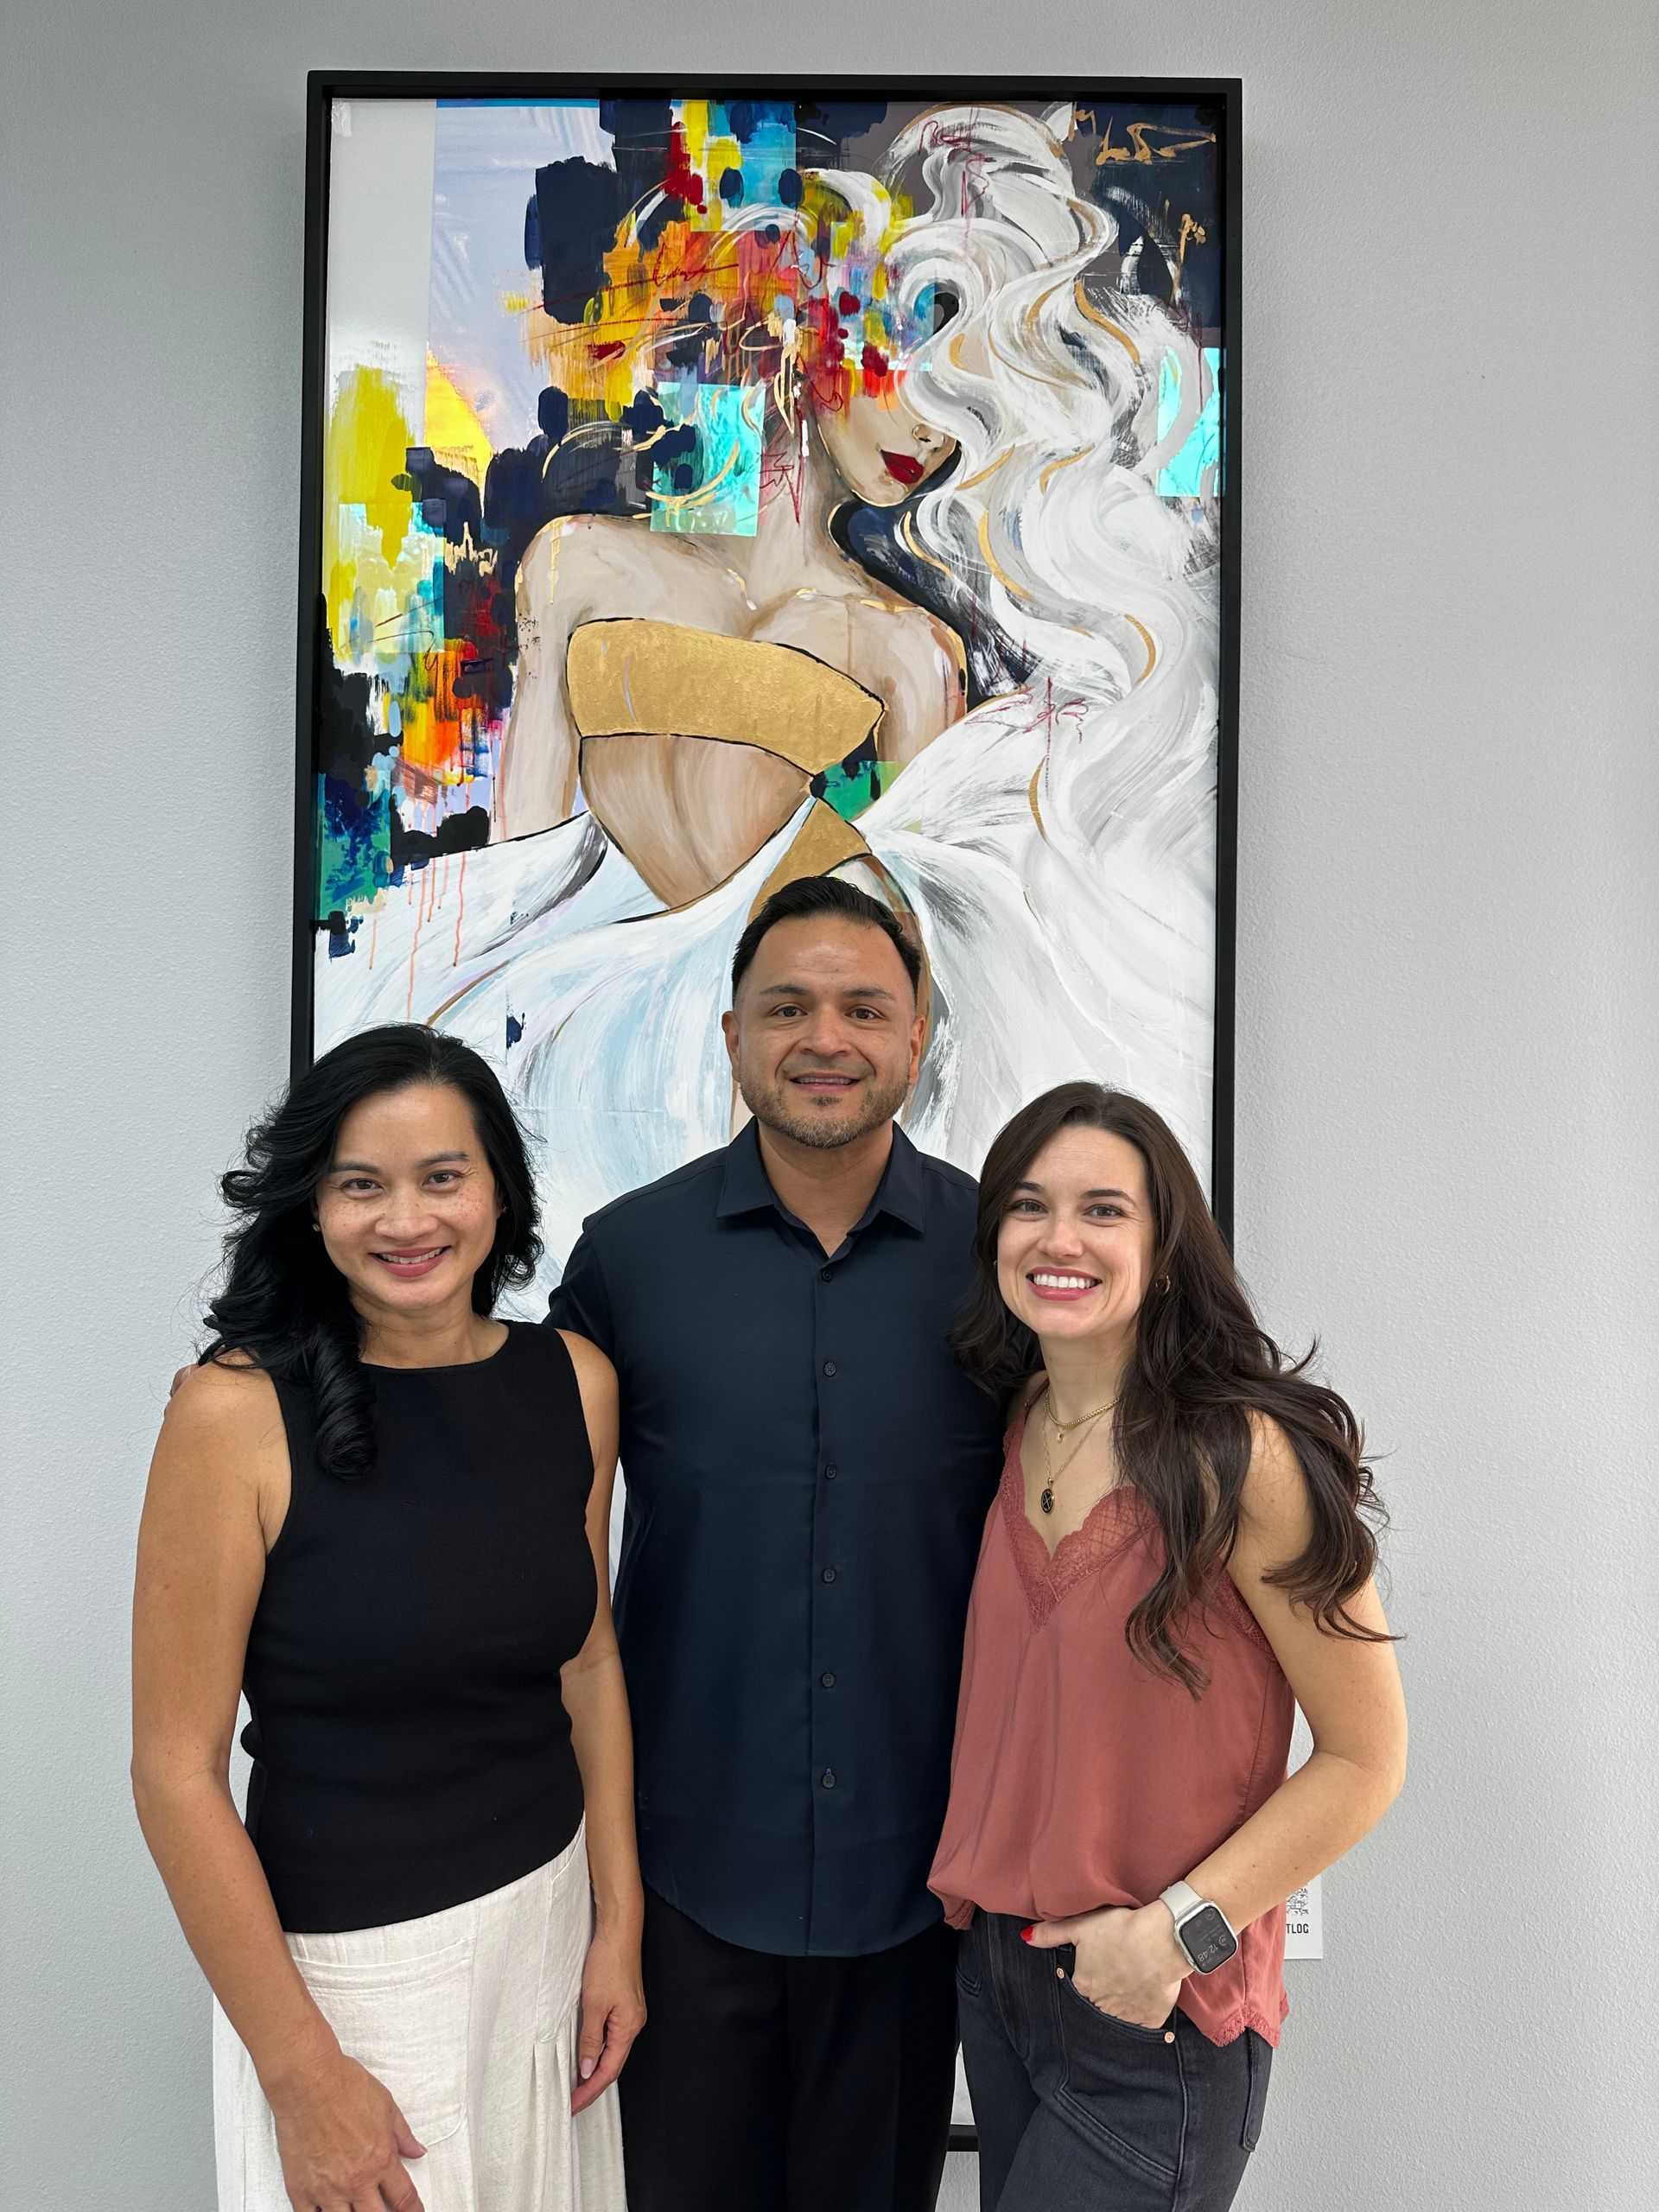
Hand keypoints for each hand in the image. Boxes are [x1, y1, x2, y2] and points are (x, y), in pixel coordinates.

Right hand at [267, 2047, 425, 2211]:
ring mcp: (327, 2189)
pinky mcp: (300, 2189)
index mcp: (381, 2160)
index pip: (404, 2198)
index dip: (414, 2211)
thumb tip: (417, 2151)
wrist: (308, 2081)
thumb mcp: (386, 2105)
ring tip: (356, 2208)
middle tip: (387, 2210)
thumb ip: (403, 2135)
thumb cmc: (344, 2086)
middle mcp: (356, 2180)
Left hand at [571, 1926, 645, 2114]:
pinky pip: (612, 2037)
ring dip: (595, 2069)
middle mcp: (633, 2023)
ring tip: (576, 2084)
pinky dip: (599, 2051)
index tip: (573, 2105)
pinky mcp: (624, 2005)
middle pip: (613, 2065)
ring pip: (613, 2051)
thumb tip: (588, 2068)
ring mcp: (630, 2014)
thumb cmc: (609, 1962)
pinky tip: (587, 2054)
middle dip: (593, 2086)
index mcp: (629, 2027)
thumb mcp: (593, 2003)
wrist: (619, 1932)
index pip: (609, 2071)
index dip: (590, 2091)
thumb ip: (591, 2038)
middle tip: (572, 2102)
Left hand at [1023, 1903, 1189, 2030]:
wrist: (1161, 1940)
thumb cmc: (1120, 1929)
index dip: (1090, 1973)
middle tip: (1119, 1968)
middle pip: (1099, 2000)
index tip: (1101, 1962)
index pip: (1080, 1986)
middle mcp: (1101, 2006)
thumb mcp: (1081, 1925)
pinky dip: (1145, 2010)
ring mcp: (1127, 2016)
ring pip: (1121, 2012)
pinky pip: (1145, 2021)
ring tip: (1134, 1976)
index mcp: (1084, 1986)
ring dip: (1124, 1999)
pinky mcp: (1151, 2020)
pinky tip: (1148, 1991)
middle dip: (1106, 1988)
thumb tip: (1025, 1938)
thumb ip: (1051, 1934)